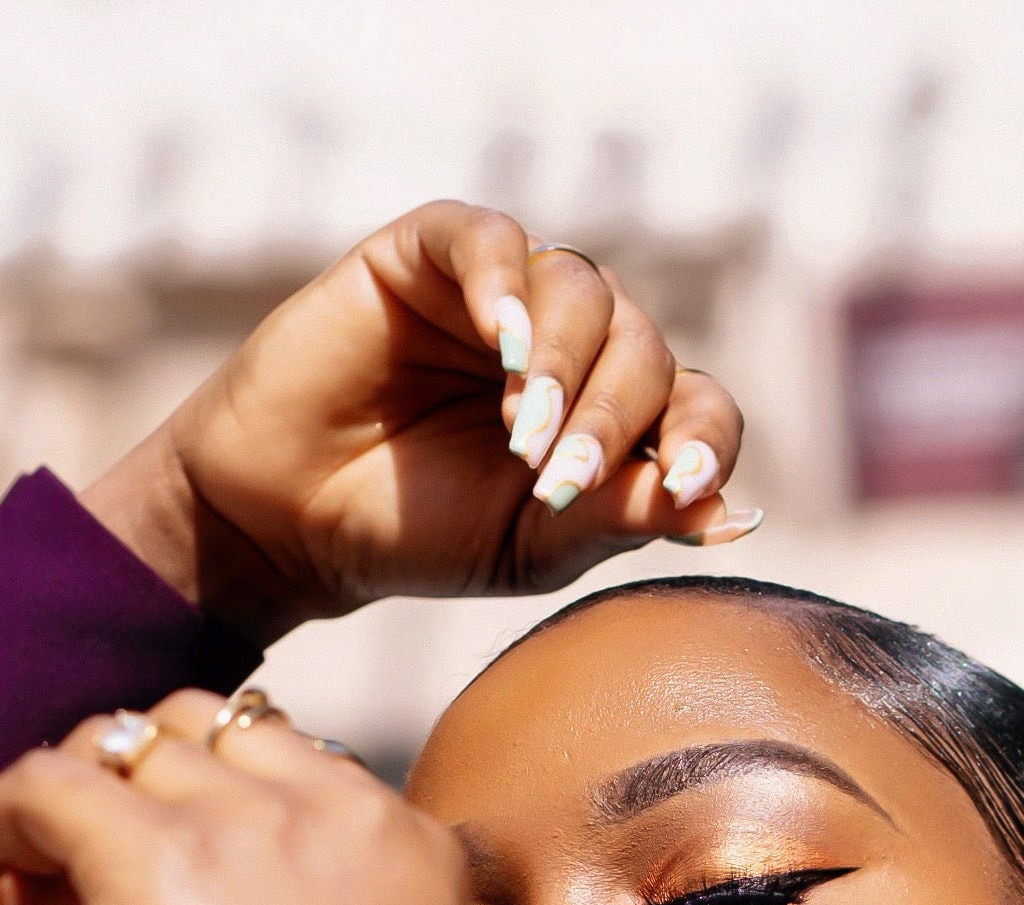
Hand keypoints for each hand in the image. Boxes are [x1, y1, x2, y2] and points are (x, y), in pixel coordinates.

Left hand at [0, 693, 479, 904]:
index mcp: (407, 843)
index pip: (268, 762)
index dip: (182, 813)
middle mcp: (339, 811)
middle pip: (183, 735)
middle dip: (112, 803)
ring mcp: (254, 829)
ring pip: (106, 751)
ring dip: (41, 830)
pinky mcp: (162, 866)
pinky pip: (39, 788)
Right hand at [82, 200, 755, 639]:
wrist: (293, 520)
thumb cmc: (417, 536)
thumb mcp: (531, 545)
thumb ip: (623, 520)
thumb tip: (730, 511)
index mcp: (615, 420)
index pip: (699, 409)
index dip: (705, 441)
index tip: (686, 486)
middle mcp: (578, 348)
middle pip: (644, 352)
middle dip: (613, 421)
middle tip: (559, 484)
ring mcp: (511, 296)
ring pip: (583, 292)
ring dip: (565, 369)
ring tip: (520, 438)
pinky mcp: (433, 253)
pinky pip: (492, 239)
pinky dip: (505, 283)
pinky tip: (501, 343)